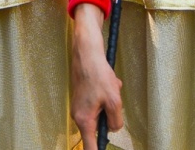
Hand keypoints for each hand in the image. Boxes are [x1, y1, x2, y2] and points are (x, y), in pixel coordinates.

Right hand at [71, 4, 123, 149]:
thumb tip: (113, 128)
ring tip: (111, 88)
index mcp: (84, 120)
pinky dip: (106, 96)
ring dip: (109, 103)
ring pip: (100, 113)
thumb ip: (115, 121)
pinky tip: (109, 83)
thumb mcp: (114, 101)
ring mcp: (79, 107)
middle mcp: (78, 116)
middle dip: (109, 116)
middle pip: (98, 127)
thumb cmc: (98, 76)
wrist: (86, 54)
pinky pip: (98, 104)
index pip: (90, 146)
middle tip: (113, 99)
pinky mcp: (82, 98)